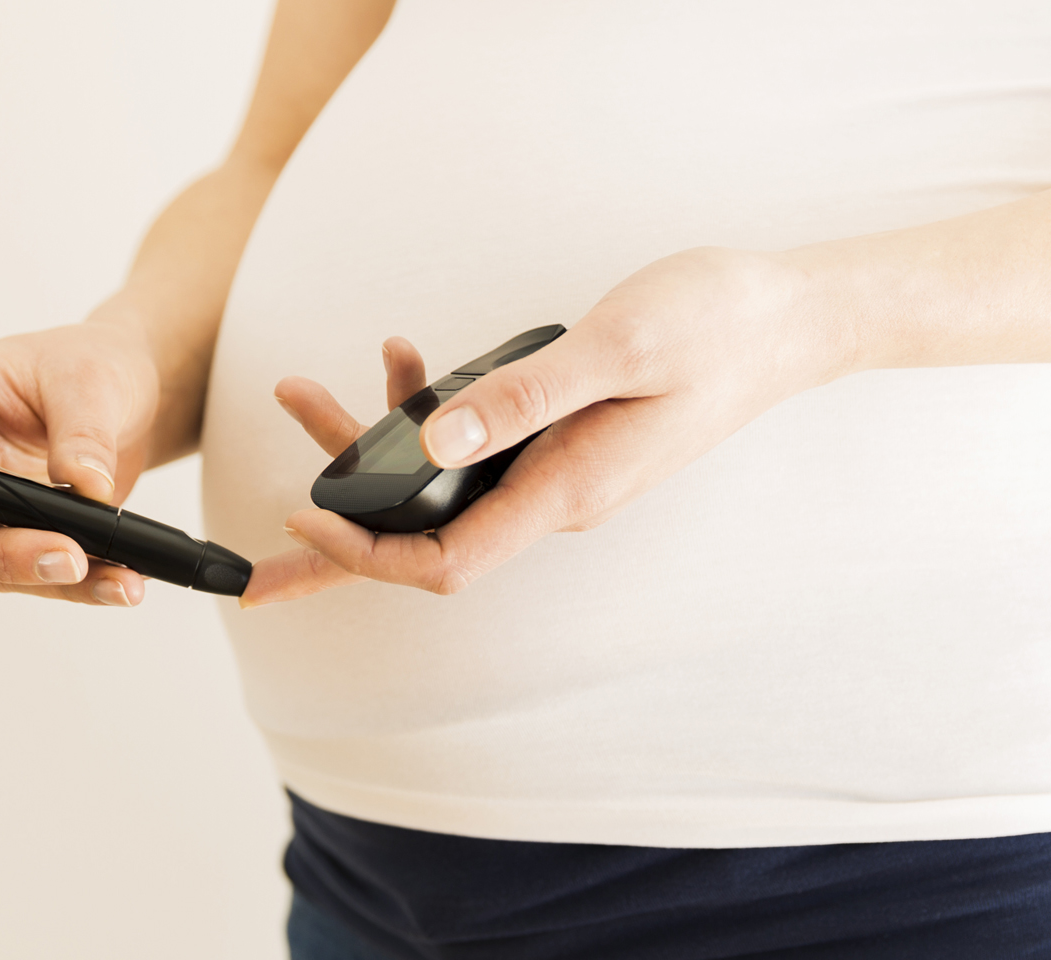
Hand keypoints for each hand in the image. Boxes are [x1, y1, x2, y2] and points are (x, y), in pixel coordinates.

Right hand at [0, 321, 169, 606]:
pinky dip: (82, 587)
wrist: (125, 398)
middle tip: (66, 557)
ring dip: (48, 579)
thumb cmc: (87, 367)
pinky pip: (34, 577)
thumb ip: (84, 429)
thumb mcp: (91, 377)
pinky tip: (123, 583)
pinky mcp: (14, 542)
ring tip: (118, 581)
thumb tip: (86, 487)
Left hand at [239, 247, 859, 604]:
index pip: (448, 562)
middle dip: (342, 523)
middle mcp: (558, 495)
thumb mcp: (619, 347)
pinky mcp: (562, 440)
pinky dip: (428, 411)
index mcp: (569, 490)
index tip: (305, 515)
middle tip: (261, 534)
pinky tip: (404, 361)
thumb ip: (525, 396)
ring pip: (444, 486)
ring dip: (370, 450)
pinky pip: (476, 447)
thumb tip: (434, 437)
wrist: (789, 319)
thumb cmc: (716, 325)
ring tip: (301, 395)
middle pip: (428, 537)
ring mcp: (560, 471)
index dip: (367, 551)